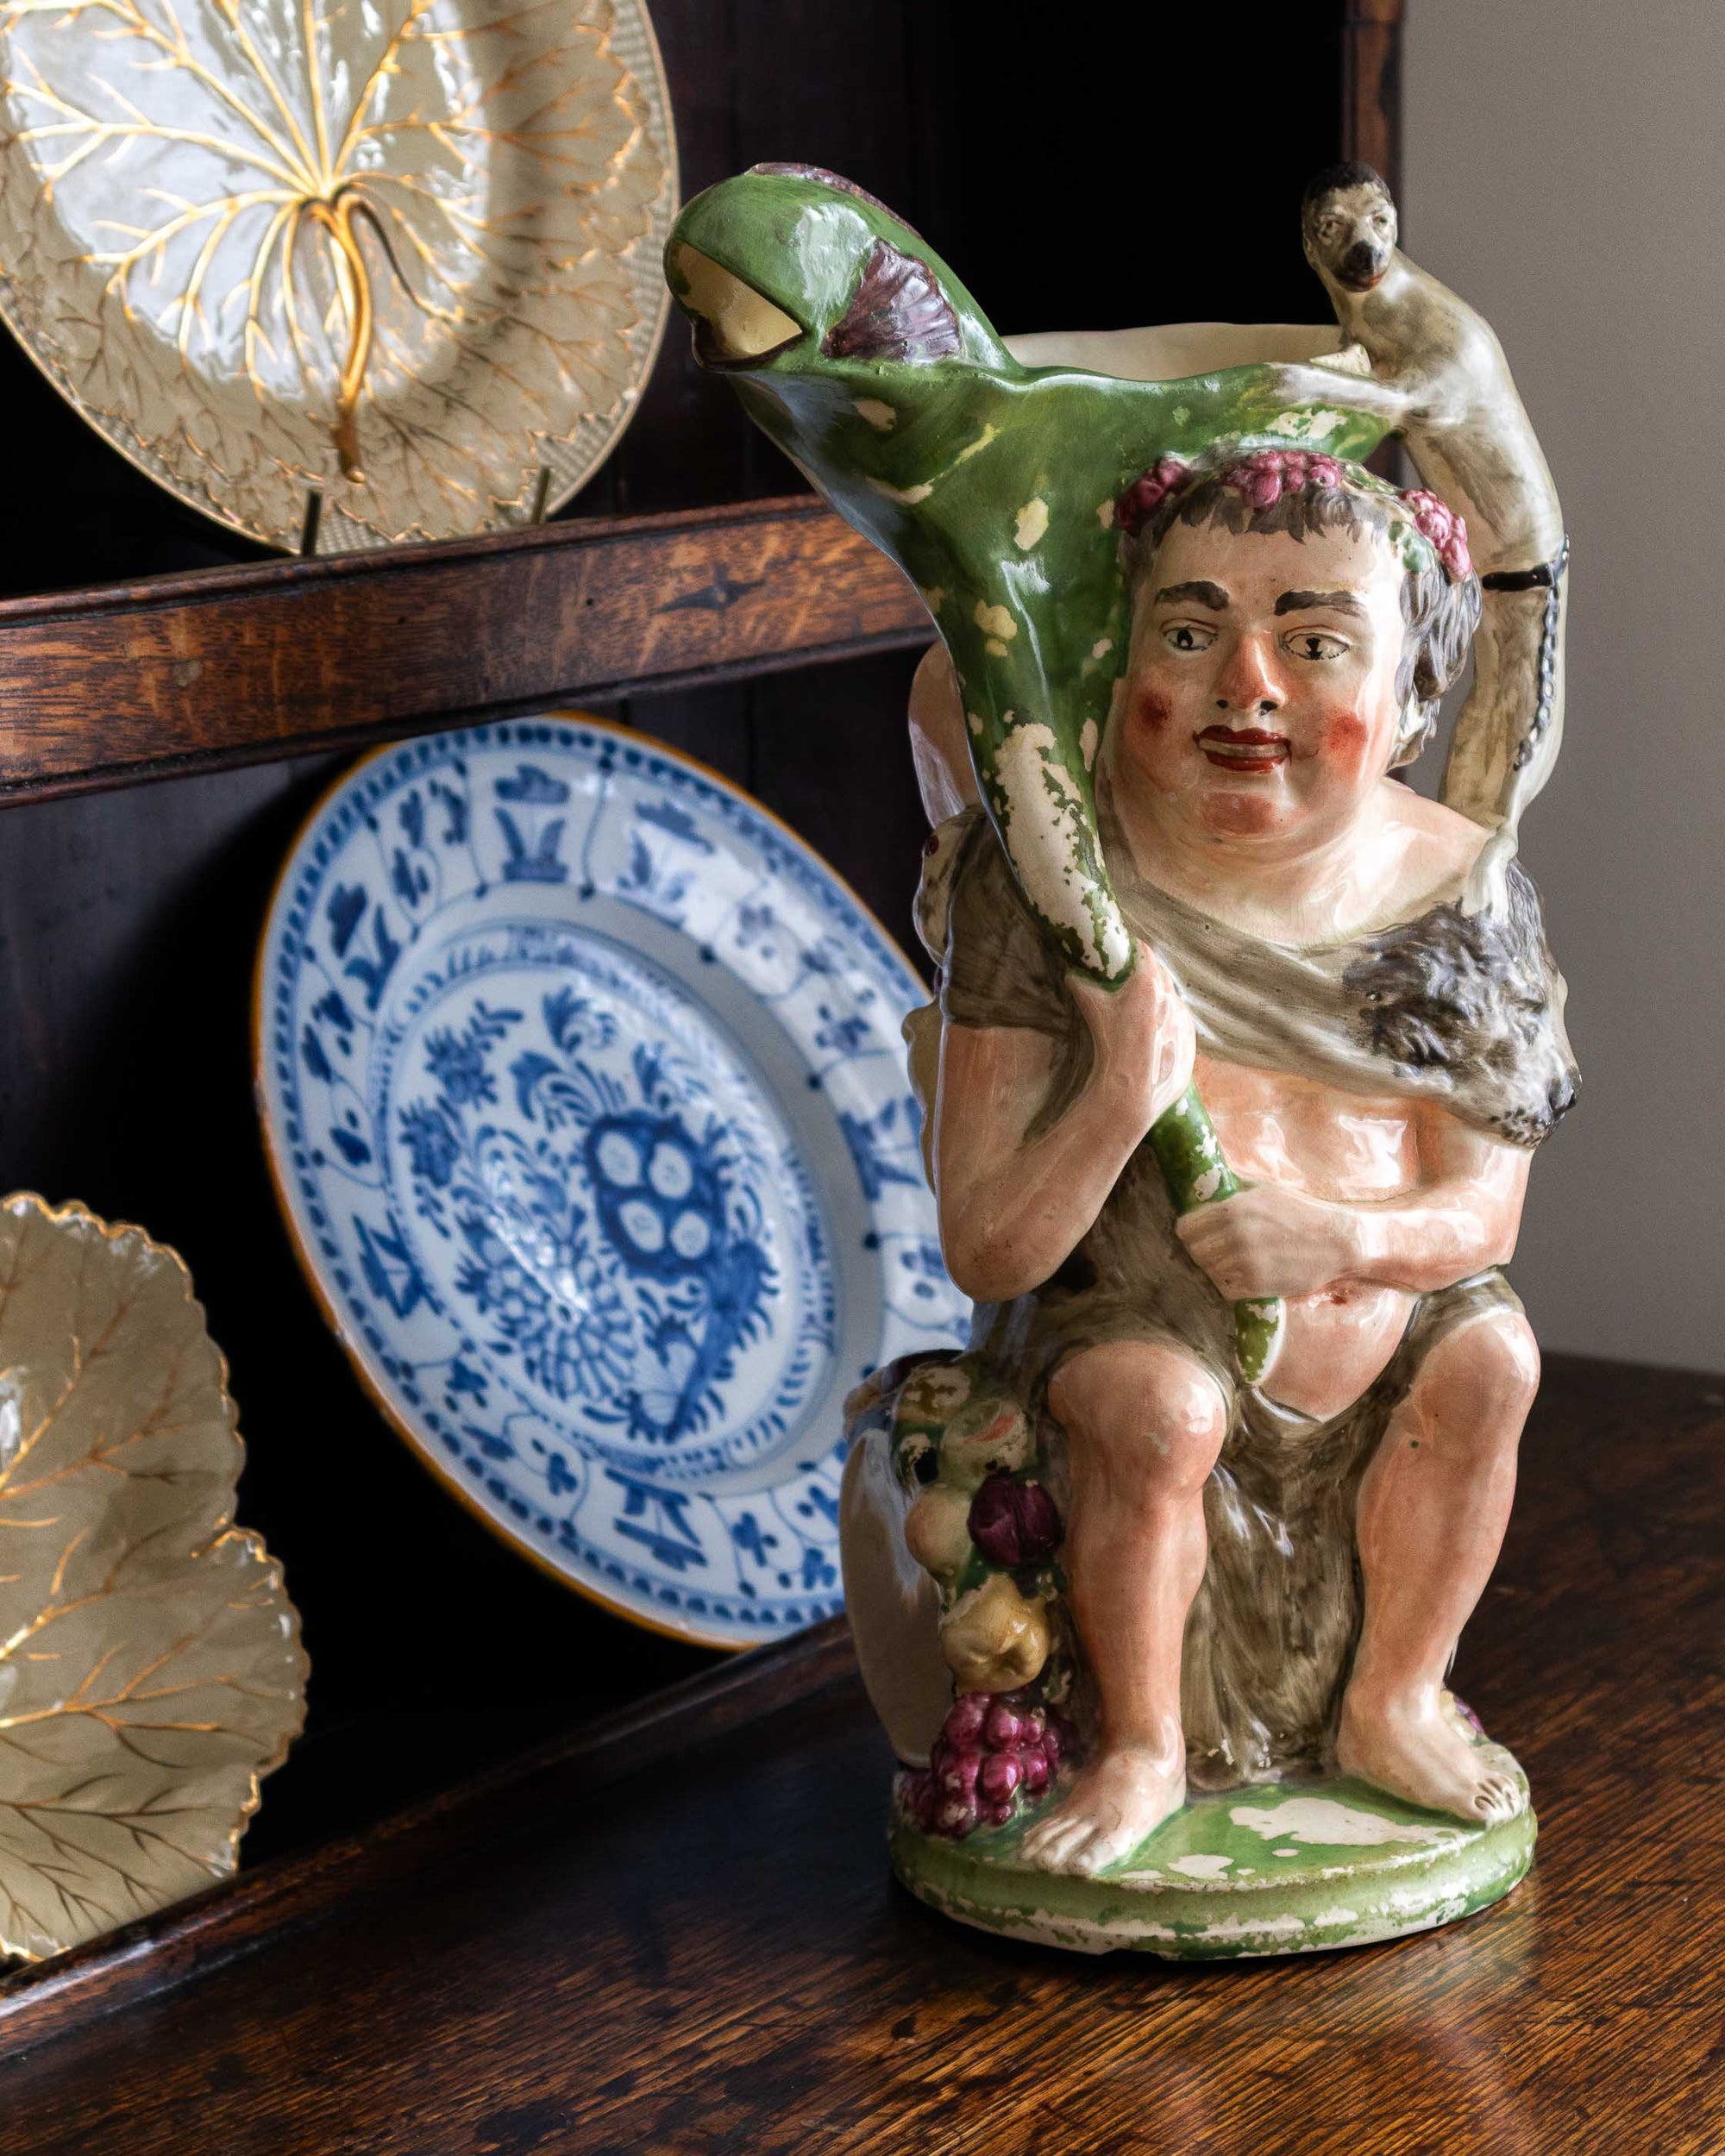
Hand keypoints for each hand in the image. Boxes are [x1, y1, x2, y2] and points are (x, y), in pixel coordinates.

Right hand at [1067, 942, 1195, 1131]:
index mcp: (1148, 986)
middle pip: (1161, 976)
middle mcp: (1172, 1000)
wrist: (1131, 1095)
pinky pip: (1181, 1029)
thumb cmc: (1110, 1050)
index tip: (1126, 953)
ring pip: (1173, 1003)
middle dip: (1147, 976)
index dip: (1135, 951)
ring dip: (1160, 1003)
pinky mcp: (1190, 1046)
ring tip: (1141, 1017)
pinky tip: (1154, 1040)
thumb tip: (1073, 975)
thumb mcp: (1093, 1013)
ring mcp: (1184, 1024)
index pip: (1145, 954)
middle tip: (1130, 984)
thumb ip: (1083, 988)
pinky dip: (1170, 1027)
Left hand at [1176, 1183, 1363, 1299]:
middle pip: (1194, 1251)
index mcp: (1234, 1209)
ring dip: (1215, 1268)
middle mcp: (1236, 1236)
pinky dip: (1229, 1285)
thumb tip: (1205, 1185)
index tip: (1196, 1233)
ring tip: (1231, 1262)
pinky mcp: (1257, 1286)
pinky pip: (1224, 1290)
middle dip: (1201, 1250)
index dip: (1188, 1231)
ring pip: (1208, 1271)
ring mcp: (1245, 1263)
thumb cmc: (1301, 1212)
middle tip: (1214, 1249)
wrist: (1337, 1243)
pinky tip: (1242, 1276)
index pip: (1186, 1228)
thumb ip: (1233, 1191)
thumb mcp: (1266, 1191)